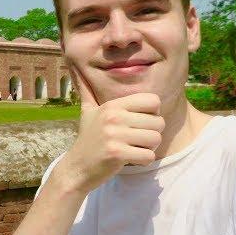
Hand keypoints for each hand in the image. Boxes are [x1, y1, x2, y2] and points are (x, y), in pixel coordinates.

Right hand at [54, 63, 165, 194]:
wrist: (77, 167)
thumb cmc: (88, 139)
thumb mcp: (87, 111)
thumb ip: (87, 90)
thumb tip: (76, 67)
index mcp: (112, 105)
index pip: (153, 100)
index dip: (152, 113)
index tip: (139, 122)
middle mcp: (113, 117)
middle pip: (158, 122)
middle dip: (152, 134)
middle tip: (135, 140)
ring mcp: (114, 135)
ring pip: (156, 139)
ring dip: (148, 148)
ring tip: (133, 148)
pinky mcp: (116, 154)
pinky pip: (148, 156)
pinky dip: (143, 160)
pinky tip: (129, 159)